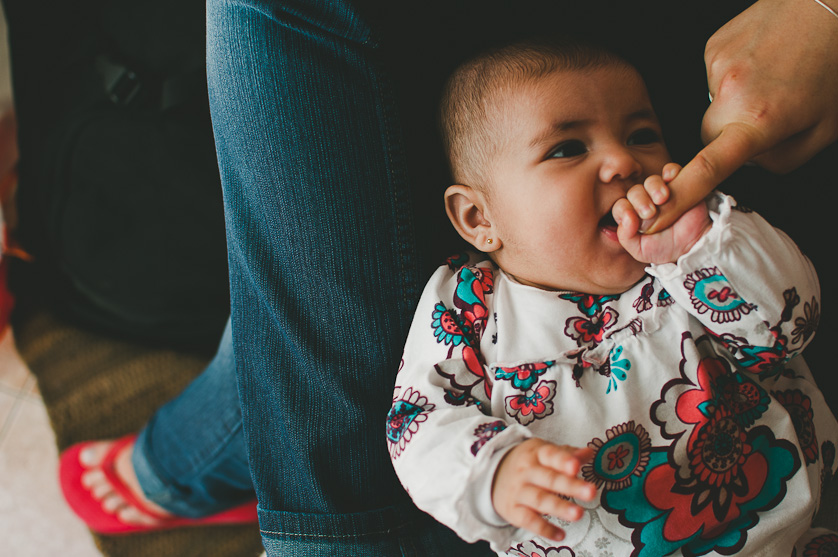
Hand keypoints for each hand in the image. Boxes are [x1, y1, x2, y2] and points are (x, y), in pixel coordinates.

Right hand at [492, 439, 595, 541]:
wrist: (493, 474)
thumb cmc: (528, 463)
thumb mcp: (543, 452)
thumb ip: (567, 454)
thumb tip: (589, 452)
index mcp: (536, 453)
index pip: (550, 455)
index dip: (563, 460)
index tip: (576, 466)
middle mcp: (526, 471)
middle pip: (549, 479)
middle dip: (570, 485)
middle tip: (591, 492)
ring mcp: (519, 491)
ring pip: (540, 500)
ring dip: (560, 507)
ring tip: (579, 514)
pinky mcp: (513, 510)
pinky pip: (529, 520)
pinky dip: (544, 529)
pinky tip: (560, 535)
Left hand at [612, 163, 710, 263]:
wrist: (694, 244)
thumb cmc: (665, 248)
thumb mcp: (641, 250)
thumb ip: (626, 237)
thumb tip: (626, 218)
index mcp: (632, 216)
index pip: (621, 206)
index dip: (624, 210)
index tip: (633, 219)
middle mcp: (645, 201)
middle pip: (635, 192)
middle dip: (639, 200)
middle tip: (650, 212)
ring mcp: (661, 192)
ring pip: (651, 181)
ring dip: (653, 187)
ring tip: (662, 199)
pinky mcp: (679, 183)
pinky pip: (671, 170)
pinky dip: (670, 172)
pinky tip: (671, 180)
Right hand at [644, 0, 837, 233]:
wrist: (830, 4)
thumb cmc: (833, 64)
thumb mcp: (821, 130)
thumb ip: (779, 160)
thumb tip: (748, 162)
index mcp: (760, 120)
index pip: (709, 168)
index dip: (681, 197)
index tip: (656, 217)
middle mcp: (731, 93)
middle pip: (706, 135)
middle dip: (728, 134)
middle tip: (766, 116)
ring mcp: (718, 66)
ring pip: (713, 105)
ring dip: (736, 101)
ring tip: (772, 78)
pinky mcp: (714, 47)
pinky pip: (715, 75)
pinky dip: (734, 75)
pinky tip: (763, 60)